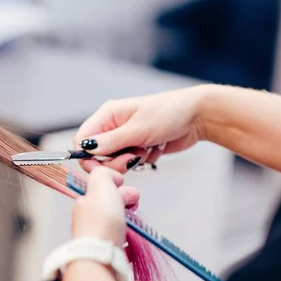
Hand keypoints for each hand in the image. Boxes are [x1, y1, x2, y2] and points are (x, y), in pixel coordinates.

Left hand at [71, 167, 138, 247]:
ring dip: (128, 221)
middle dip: (126, 203)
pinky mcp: (105, 252)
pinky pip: (120, 240)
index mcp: (84, 202)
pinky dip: (128, 238)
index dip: (118, 187)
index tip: (124, 191)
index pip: (103, 188)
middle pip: (112, 205)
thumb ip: (105, 173)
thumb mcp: (100, 184)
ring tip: (130, 224)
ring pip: (117, 222)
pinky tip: (129, 239)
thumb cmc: (100, 221)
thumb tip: (115, 178)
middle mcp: (87, 219)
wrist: (100, 257)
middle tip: (130, 207)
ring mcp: (95, 236)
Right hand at [73, 85, 206, 172]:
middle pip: (97, 155)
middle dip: (114, 162)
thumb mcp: (138, 129)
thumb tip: (86, 149)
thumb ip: (111, 141)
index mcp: (107, 115)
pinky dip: (143, 160)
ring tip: (148, 148)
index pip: (82, 139)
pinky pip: (131, 163)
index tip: (103, 167)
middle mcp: (112, 126)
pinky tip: (156, 148)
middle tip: (132, 159)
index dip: (88, 156)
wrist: (198, 116)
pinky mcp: (137, 147)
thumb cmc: (169, 113)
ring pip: (114, 161)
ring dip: (131, 161)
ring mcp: (125, 137)